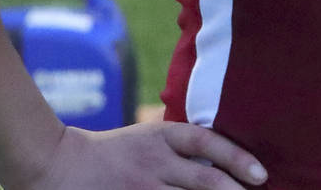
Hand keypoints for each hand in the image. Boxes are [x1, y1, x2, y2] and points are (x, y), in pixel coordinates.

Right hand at [20, 122, 265, 189]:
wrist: (59, 165)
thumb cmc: (117, 152)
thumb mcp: (150, 137)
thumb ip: (184, 147)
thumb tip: (229, 161)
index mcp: (162, 137)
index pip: (208, 143)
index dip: (238, 158)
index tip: (261, 175)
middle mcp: (154, 162)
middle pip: (204, 180)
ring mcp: (139, 189)